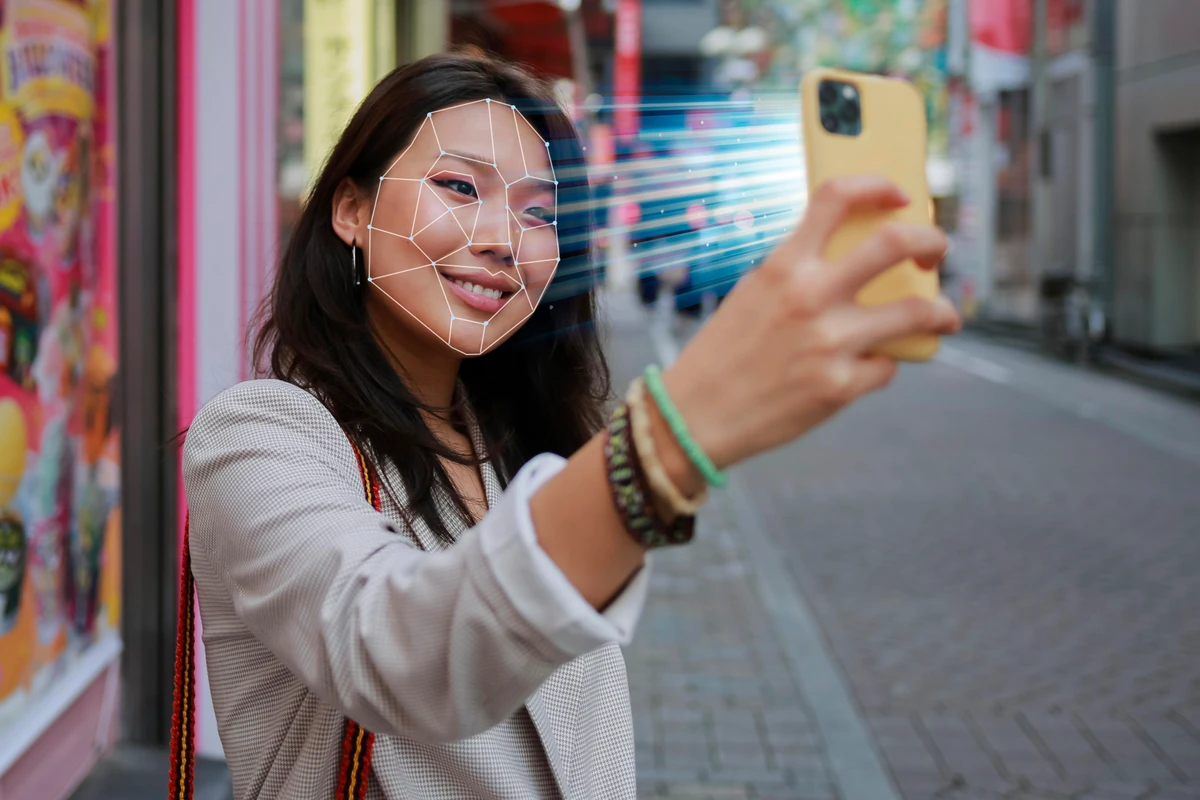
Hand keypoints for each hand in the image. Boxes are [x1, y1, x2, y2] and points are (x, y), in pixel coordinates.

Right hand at [661, 175, 961, 471]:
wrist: (695, 417)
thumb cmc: (724, 354)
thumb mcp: (753, 295)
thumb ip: (798, 272)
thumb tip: (857, 259)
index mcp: (783, 265)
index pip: (837, 197)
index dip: (879, 186)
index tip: (899, 195)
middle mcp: (810, 296)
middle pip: (896, 245)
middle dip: (931, 243)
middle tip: (935, 252)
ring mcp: (829, 342)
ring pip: (916, 313)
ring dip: (941, 312)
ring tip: (944, 317)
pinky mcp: (839, 386)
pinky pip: (885, 367)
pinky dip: (880, 366)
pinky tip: (865, 369)